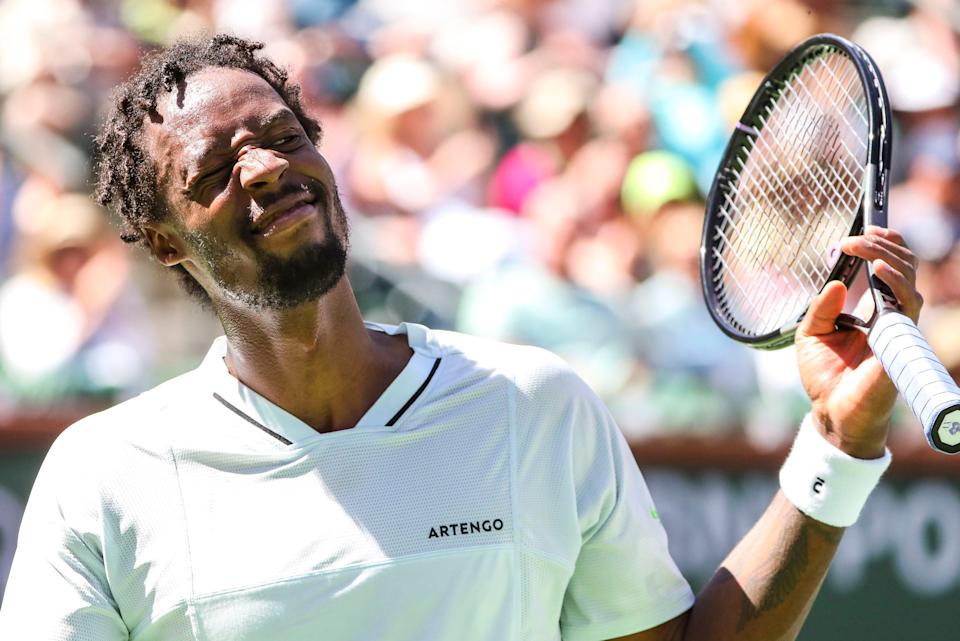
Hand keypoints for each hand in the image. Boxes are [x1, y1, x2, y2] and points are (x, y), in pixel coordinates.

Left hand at [794, 226, 922, 458]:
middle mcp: (891, 314)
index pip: (890, 267)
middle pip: (903, 266)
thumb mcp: (811, 334)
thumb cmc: (824, 375)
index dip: (882, 244)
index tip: (861, 229)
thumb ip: (821, 307)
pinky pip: (908, 304)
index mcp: (874, 309)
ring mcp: (899, 326)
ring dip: (885, 255)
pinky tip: (877, 270)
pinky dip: (895, 282)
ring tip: (861, 245)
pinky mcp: (900, 340)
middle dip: (881, 244)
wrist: (830, 411)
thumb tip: (834, 281)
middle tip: (853, 238)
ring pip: (909, 278)